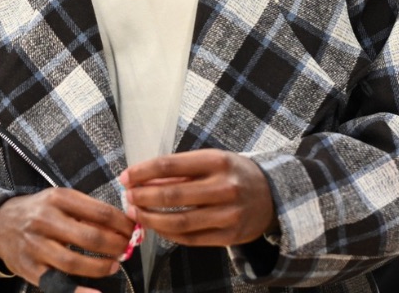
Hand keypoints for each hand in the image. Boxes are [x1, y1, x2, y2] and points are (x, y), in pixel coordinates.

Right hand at [0, 188, 134, 288]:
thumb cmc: (38, 211)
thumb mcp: (60, 200)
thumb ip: (87, 211)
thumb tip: (122, 226)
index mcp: (57, 198)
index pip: (100, 212)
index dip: (122, 224)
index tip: (133, 230)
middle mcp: (45, 220)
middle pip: (90, 237)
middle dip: (115, 246)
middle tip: (126, 249)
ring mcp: (35, 246)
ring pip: (74, 262)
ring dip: (100, 266)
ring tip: (113, 265)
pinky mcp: (29, 268)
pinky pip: (56, 283)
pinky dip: (78, 292)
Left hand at [120, 149, 275, 246]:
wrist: (273, 195)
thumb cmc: (234, 174)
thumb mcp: (212, 161)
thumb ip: (180, 170)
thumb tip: (143, 180)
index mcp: (217, 161)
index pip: (170, 165)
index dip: (142, 172)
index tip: (125, 177)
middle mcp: (224, 187)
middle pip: (171, 195)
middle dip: (143, 197)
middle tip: (128, 198)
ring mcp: (228, 214)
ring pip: (179, 222)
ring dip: (151, 219)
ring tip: (137, 214)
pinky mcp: (229, 237)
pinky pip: (190, 238)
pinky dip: (168, 234)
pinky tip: (157, 227)